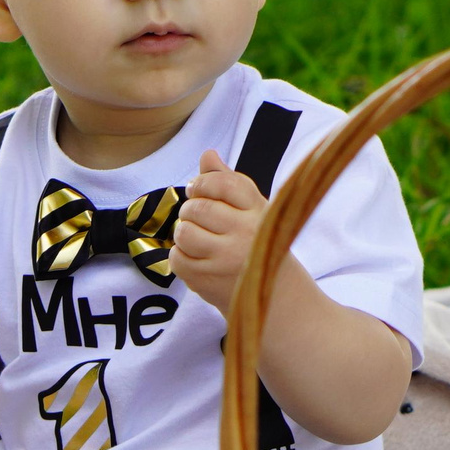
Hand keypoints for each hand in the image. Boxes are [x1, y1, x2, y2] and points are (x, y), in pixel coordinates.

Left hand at [170, 149, 266, 315]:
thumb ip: (227, 180)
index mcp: (257, 210)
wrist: (273, 295)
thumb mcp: (251, 209)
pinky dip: (181, 257)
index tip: (197, 189)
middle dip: (190, 210)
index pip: (223, 183)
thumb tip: (207, 154)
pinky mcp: (208, 280)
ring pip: (184, 232)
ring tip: (197, 239)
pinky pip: (177, 258)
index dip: (202, 183)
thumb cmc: (256, 243)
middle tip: (198, 218)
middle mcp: (245, 233)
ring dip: (184, 233)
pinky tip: (198, 258)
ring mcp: (226, 259)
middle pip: (197, 208)